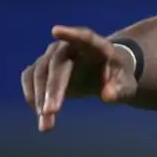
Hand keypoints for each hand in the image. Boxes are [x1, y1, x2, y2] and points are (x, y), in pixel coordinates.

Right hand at [20, 25, 137, 131]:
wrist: (103, 73)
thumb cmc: (118, 77)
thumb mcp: (126, 85)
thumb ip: (120, 90)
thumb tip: (108, 95)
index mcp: (97, 46)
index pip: (85, 37)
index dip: (71, 34)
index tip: (55, 31)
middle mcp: (71, 46)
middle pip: (57, 63)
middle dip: (53, 87)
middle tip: (51, 111)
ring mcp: (54, 54)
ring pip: (39, 72)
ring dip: (39, 98)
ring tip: (46, 125)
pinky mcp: (42, 66)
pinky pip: (30, 78)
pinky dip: (32, 96)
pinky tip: (40, 116)